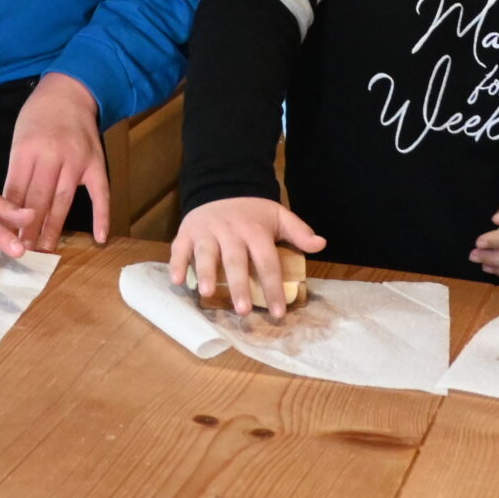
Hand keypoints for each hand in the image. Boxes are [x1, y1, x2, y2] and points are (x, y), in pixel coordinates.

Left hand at [4, 72, 109, 245]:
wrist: (69, 91)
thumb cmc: (38, 117)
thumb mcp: (19, 140)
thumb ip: (18, 172)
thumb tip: (8, 210)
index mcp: (26, 149)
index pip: (15, 190)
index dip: (8, 216)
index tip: (2, 238)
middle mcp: (52, 155)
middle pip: (38, 199)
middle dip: (27, 229)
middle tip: (20, 252)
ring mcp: (77, 159)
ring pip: (64, 200)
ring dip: (54, 228)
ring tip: (44, 250)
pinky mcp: (97, 162)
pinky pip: (100, 193)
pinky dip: (101, 216)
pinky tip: (99, 237)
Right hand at [168, 197, 324, 318]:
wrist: (221, 185)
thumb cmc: (252, 211)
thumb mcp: (278, 215)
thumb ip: (298, 231)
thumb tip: (321, 244)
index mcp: (255, 230)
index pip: (267, 261)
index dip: (272, 287)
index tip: (278, 312)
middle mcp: (230, 231)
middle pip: (235, 260)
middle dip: (239, 285)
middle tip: (242, 310)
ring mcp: (207, 231)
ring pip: (206, 253)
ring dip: (206, 274)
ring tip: (208, 294)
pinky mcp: (187, 231)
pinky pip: (180, 248)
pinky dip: (177, 263)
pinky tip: (177, 281)